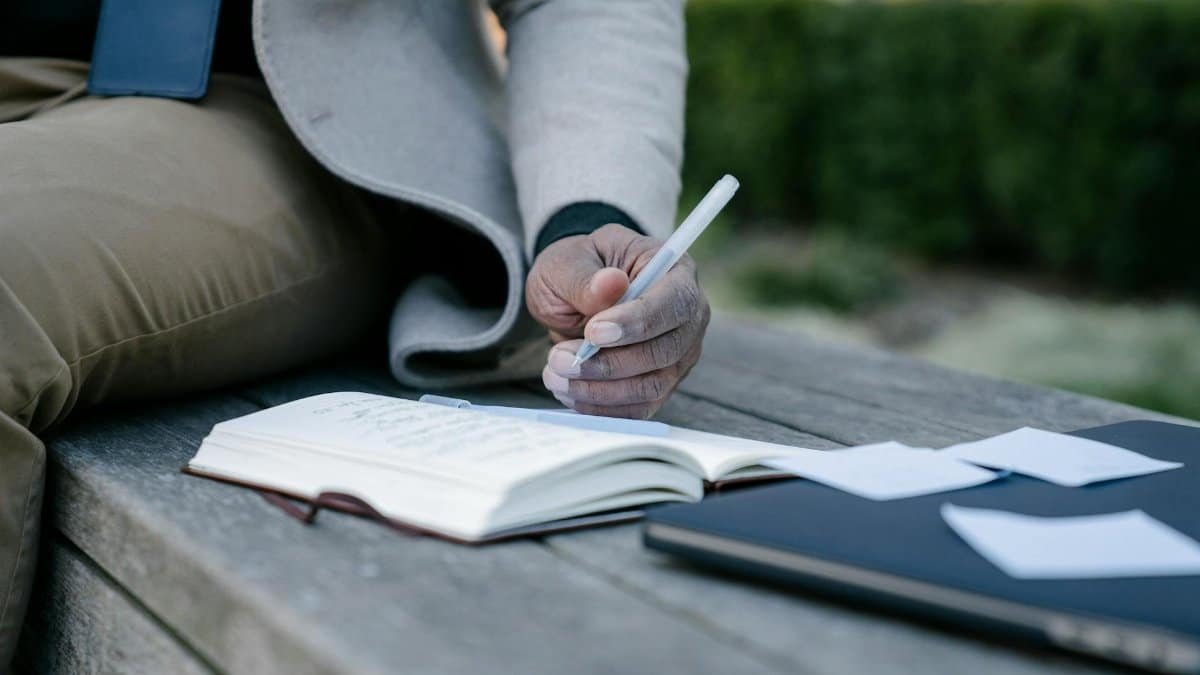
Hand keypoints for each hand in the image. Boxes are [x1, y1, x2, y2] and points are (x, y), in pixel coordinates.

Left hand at [525, 224, 710, 418]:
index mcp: (674, 271)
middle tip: (559, 359)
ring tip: (556, 376)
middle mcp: (688, 317)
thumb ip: (586, 277)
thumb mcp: (569, 261)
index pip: (672, 303)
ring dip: (601, 390)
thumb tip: (611, 284)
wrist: (573, 293)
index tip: (593, 333)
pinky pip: (640, 407)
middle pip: (664, 352)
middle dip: (609, 363)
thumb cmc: (577, 269)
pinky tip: (569, 393)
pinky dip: (603, 407)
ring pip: (652, 386)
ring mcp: (679, 355)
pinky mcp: (661, 383)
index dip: (636, 323)